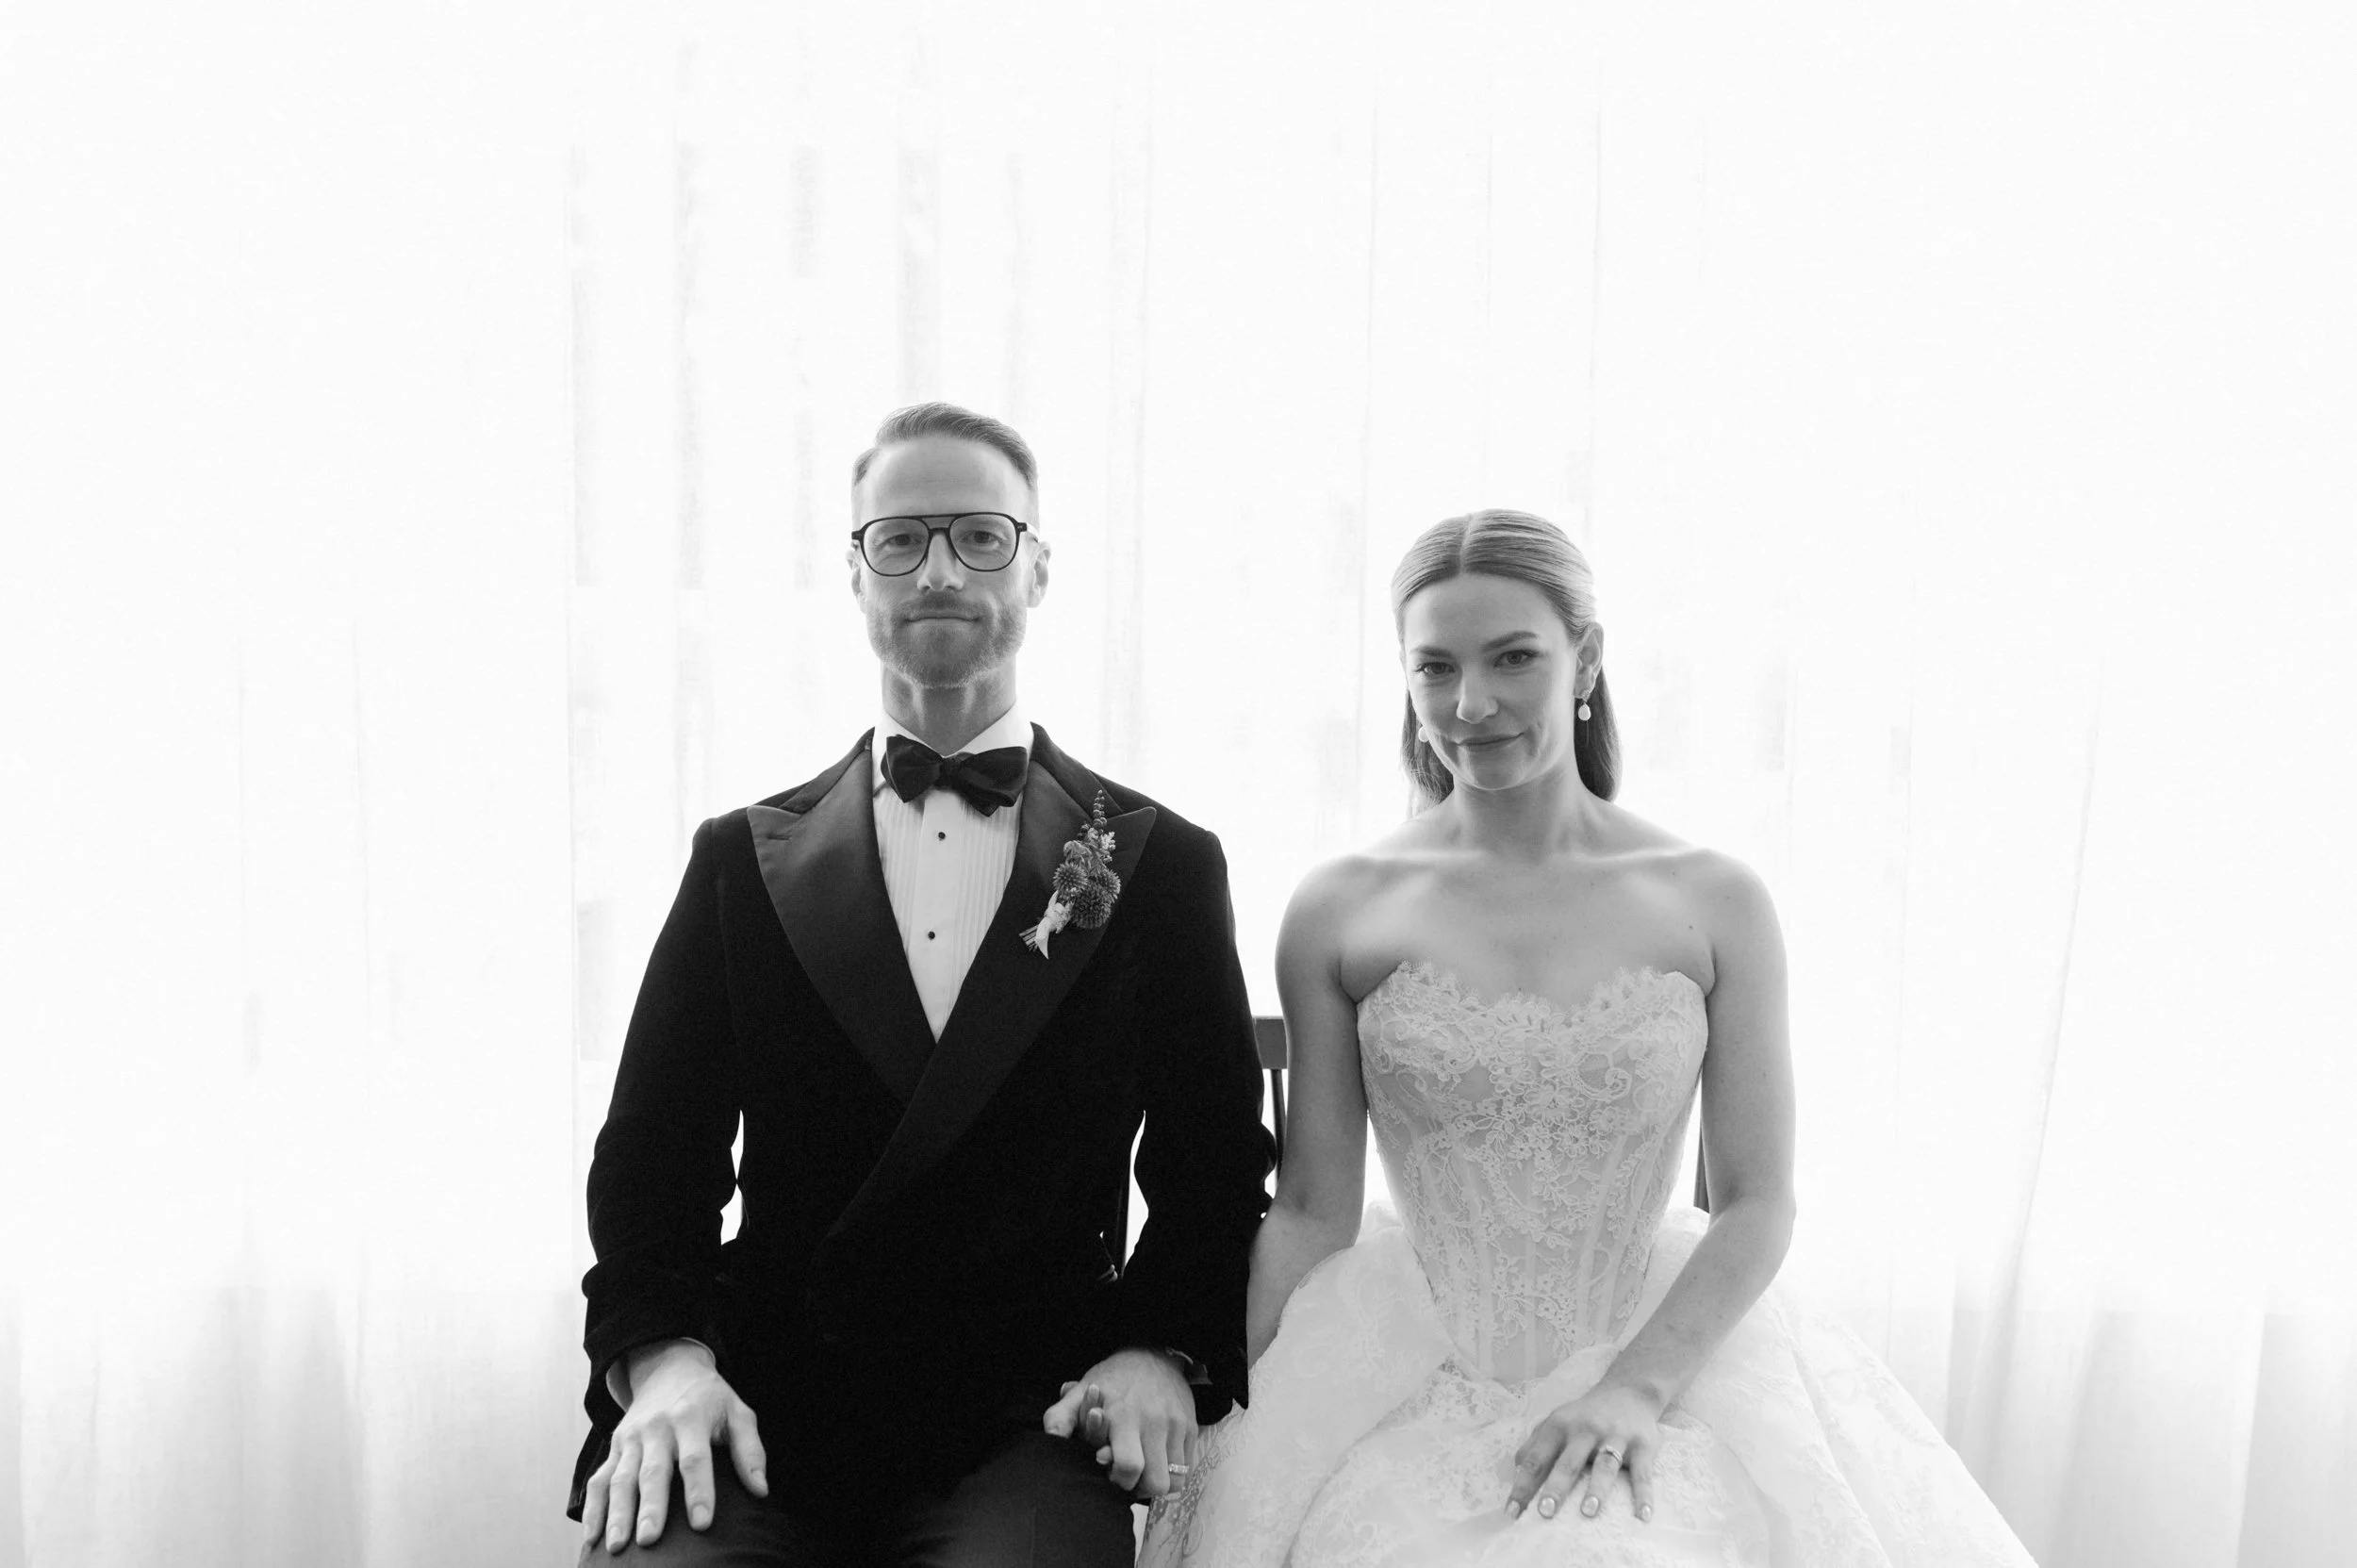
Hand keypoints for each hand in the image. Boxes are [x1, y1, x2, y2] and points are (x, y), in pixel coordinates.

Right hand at [582, 1341, 768, 1554]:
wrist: (669, 1369)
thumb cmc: (710, 1399)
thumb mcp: (738, 1413)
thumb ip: (750, 1450)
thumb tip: (761, 1490)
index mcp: (691, 1418)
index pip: (695, 1458)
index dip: (699, 1490)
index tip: (703, 1524)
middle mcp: (657, 1428)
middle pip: (653, 1472)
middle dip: (650, 1507)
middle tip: (650, 1540)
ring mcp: (632, 1438)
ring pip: (621, 1479)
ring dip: (617, 1514)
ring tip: (618, 1546)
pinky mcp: (615, 1447)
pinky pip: (599, 1480)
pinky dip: (593, 1509)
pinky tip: (591, 1539)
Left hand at [1041, 1347, 1196, 1497]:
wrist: (1154, 1354)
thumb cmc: (1114, 1377)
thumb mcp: (1081, 1391)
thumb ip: (1061, 1416)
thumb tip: (1051, 1440)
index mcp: (1124, 1416)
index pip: (1128, 1467)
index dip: (1119, 1482)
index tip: (1111, 1473)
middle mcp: (1154, 1423)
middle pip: (1155, 1483)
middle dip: (1139, 1490)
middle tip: (1128, 1478)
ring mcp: (1176, 1427)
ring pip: (1174, 1482)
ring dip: (1157, 1484)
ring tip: (1143, 1472)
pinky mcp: (1190, 1428)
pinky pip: (1186, 1469)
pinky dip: (1172, 1473)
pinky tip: (1156, 1461)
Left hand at [1506, 1381, 1661, 1524]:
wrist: (1628, 1391)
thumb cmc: (1585, 1416)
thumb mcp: (1556, 1421)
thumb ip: (1535, 1444)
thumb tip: (1515, 1470)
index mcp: (1559, 1426)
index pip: (1536, 1460)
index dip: (1523, 1486)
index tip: (1512, 1513)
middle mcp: (1585, 1430)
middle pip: (1568, 1462)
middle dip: (1556, 1488)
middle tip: (1545, 1512)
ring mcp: (1615, 1437)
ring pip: (1605, 1465)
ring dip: (1597, 1488)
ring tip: (1588, 1511)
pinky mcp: (1642, 1445)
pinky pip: (1642, 1473)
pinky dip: (1643, 1494)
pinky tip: (1642, 1516)